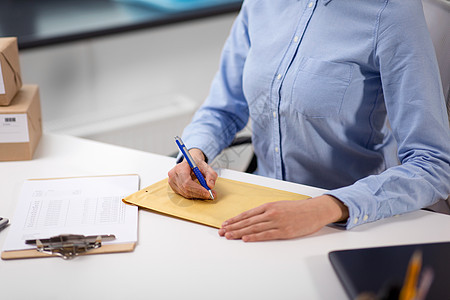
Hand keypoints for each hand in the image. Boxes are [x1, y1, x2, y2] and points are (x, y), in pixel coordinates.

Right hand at [168, 148, 217, 198]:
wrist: (189, 163)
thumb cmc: (197, 164)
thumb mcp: (206, 167)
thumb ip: (211, 175)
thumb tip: (211, 186)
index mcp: (180, 168)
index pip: (187, 182)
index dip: (197, 189)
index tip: (208, 192)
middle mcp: (173, 175)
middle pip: (186, 189)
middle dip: (199, 194)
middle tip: (211, 195)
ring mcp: (171, 182)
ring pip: (185, 193)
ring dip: (197, 195)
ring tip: (208, 193)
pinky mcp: (173, 188)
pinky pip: (184, 194)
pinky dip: (194, 195)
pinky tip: (200, 192)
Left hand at [218, 195, 348, 241]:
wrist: (315, 210)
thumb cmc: (298, 209)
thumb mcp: (280, 205)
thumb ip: (267, 211)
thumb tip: (253, 218)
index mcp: (269, 205)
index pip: (247, 214)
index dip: (235, 220)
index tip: (225, 224)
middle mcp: (270, 213)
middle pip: (247, 221)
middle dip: (233, 227)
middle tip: (222, 232)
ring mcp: (277, 222)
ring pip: (254, 227)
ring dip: (239, 232)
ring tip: (229, 236)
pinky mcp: (284, 231)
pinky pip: (266, 234)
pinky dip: (254, 236)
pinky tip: (245, 238)